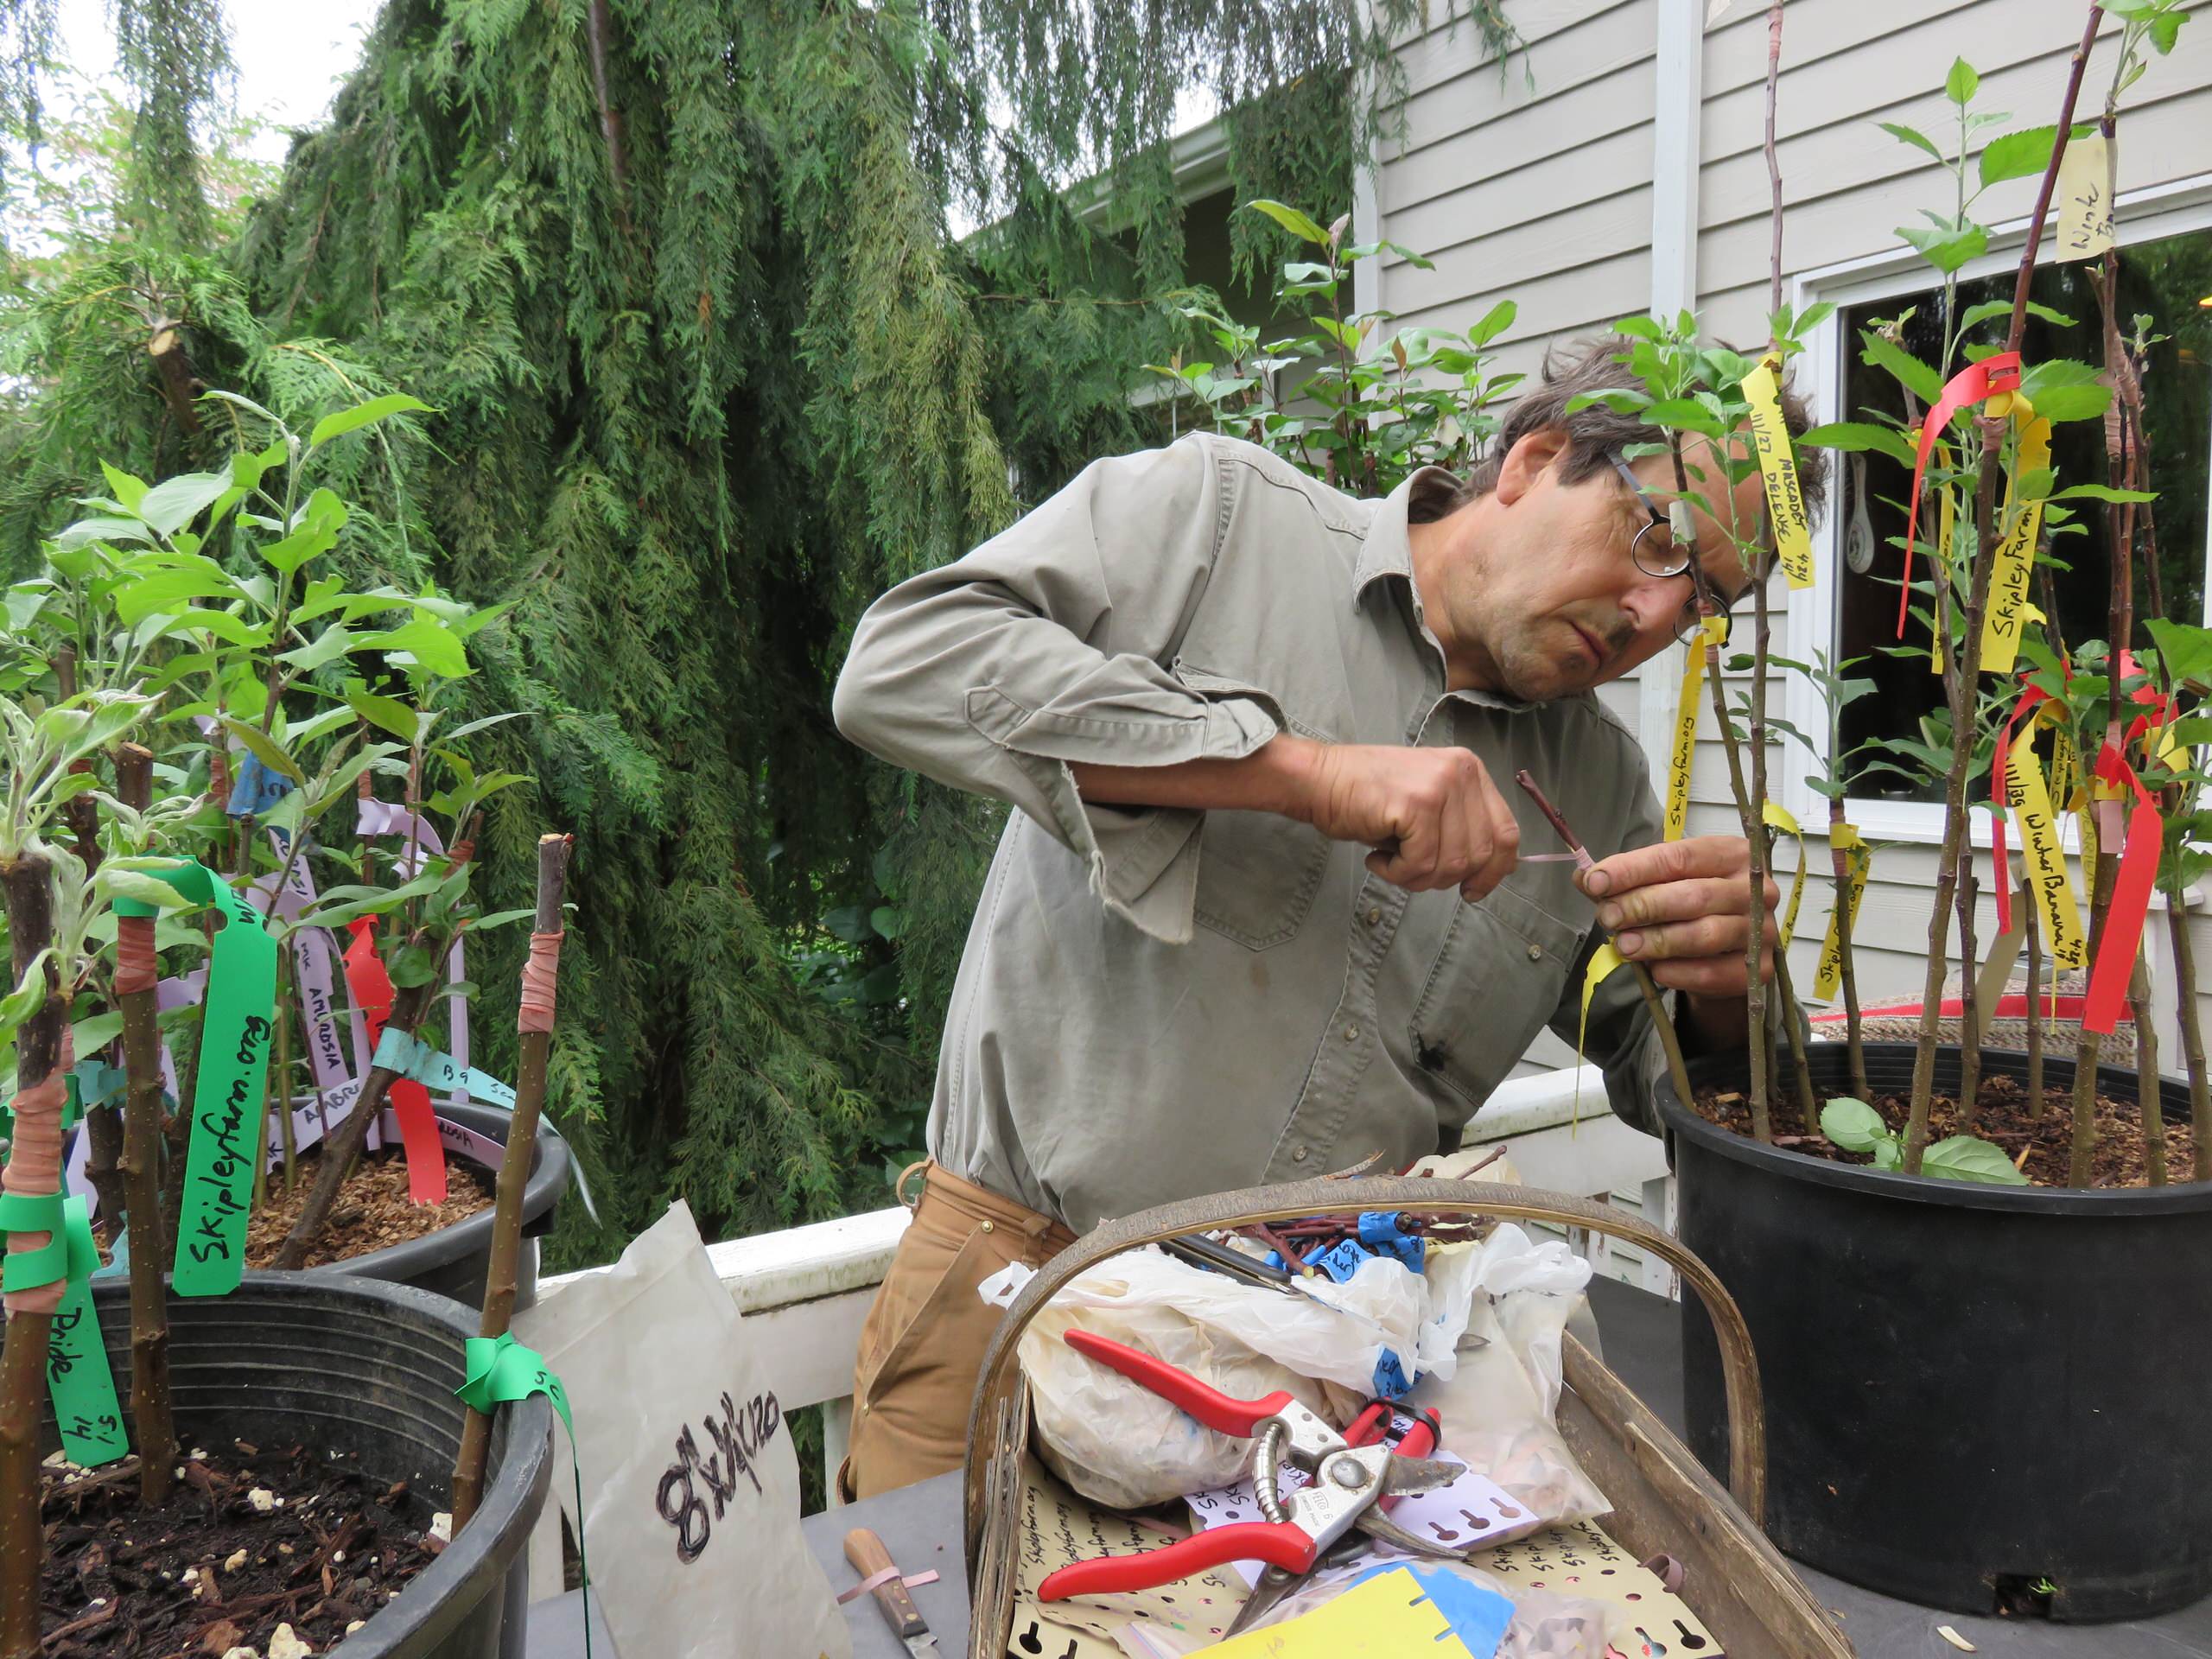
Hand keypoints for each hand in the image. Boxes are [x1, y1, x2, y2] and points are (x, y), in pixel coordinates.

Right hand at [1284, 739, 1519, 899]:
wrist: (1318, 780)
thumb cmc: (1365, 798)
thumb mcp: (1427, 804)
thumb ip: (1459, 827)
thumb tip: (1487, 872)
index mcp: (1470, 771)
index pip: (1506, 832)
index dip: (1494, 871)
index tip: (1472, 891)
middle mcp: (1462, 773)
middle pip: (1480, 855)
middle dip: (1444, 877)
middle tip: (1410, 869)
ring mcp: (1441, 786)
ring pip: (1451, 864)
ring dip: (1417, 877)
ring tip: (1390, 860)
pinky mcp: (1416, 804)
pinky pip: (1421, 864)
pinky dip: (1397, 873)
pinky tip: (1378, 858)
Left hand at [1578, 836, 1779, 996]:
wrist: (1727, 952)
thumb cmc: (1693, 906)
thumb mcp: (1663, 882)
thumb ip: (1627, 879)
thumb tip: (1585, 878)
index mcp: (1733, 854)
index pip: (1679, 857)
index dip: (1634, 869)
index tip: (1596, 882)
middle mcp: (1756, 890)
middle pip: (1693, 895)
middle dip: (1642, 906)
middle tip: (1607, 917)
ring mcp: (1762, 930)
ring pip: (1703, 934)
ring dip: (1657, 940)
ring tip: (1624, 945)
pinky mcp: (1759, 970)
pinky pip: (1714, 972)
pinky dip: (1678, 972)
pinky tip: (1653, 970)